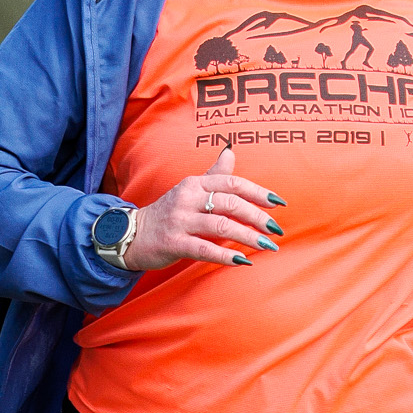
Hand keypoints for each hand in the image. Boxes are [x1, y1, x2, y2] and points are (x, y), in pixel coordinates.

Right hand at [123, 143, 285, 271]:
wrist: (134, 234)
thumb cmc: (170, 213)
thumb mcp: (190, 189)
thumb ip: (213, 174)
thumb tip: (231, 151)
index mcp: (194, 183)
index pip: (232, 183)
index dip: (258, 192)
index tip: (278, 203)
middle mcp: (187, 198)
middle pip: (230, 203)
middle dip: (257, 216)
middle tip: (276, 229)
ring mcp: (180, 221)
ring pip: (221, 226)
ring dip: (248, 237)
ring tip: (267, 246)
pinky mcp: (174, 243)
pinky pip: (204, 249)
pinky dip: (226, 256)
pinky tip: (243, 261)